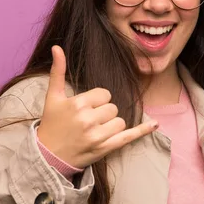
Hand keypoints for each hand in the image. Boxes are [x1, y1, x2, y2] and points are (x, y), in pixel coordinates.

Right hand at [37, 46, 157, 167]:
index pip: (104, 94)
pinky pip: (129, 137)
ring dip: (112, 125)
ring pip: (121, 121)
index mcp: (78, 104)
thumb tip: (57, 47)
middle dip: (103, 113)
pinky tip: (155, 125)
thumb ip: (57, 71)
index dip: (97, 100)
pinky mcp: (105, 148)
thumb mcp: (52, 97)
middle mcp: (89, 119)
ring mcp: (98, 136)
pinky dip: (143, 131)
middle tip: (88, 122)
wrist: (48, 156)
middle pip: (113, 107)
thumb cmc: (51, 124)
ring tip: (95, 131)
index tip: (85, 109)